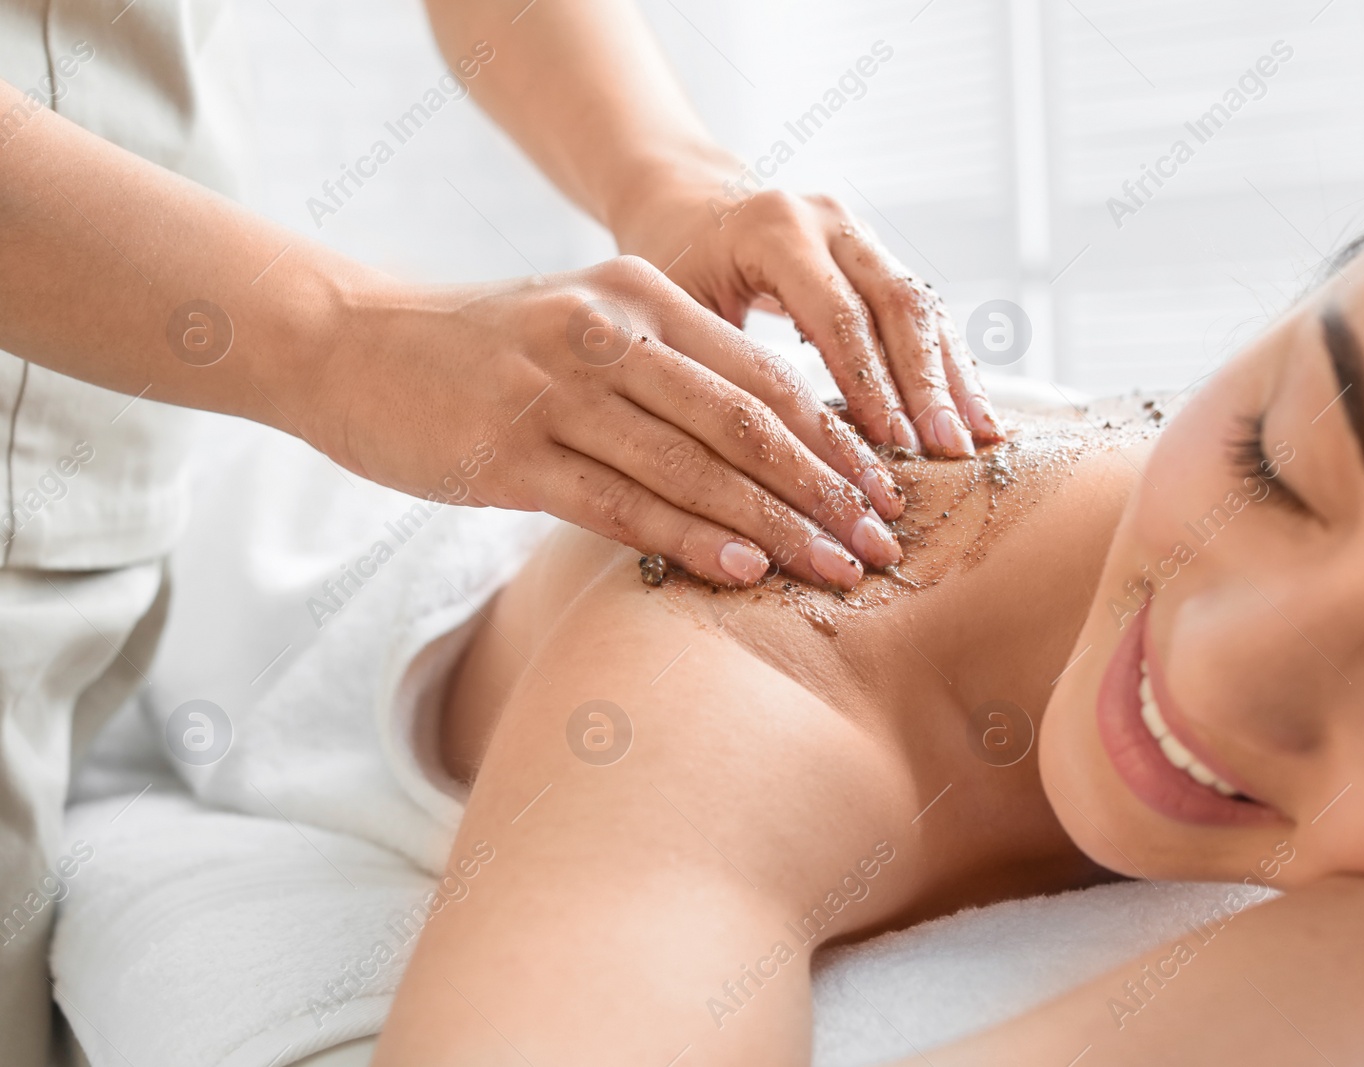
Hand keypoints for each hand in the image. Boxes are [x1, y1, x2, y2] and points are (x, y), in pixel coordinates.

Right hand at [307, 256, 904, 589]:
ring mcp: (556, 395)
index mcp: (639, 293)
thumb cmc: (484, 347)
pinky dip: (689, 540)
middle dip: (826, 488)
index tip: (887, 489)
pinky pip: (619, 505)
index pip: (763, 373)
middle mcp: (607, 334)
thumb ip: (669, 369)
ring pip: (692, 468)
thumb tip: (769, 446)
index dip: (834, 436)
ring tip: (837, 571)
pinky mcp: (509, 455)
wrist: (350, 344)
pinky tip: (742, 573)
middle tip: (886, 543)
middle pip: (745, 420)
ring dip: (775, 526)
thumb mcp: (584, 324)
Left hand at [612, 181, 1003, 457]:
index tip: (896, 445)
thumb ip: (717, 364)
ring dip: (953, 376)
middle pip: (897, 304)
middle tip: (950, 449)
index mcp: (775, 228)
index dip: (871, 383)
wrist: (680, 198)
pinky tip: (970, 412)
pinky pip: (920, 310)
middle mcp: (828, 221)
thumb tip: (759, 462)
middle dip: (928, 383)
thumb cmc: (665, 262)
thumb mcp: (673, 306)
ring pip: (921, 305)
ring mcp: (859, 233)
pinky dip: (947, 363)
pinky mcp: (875, 255)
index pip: (838, 313)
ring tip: (978, 439)